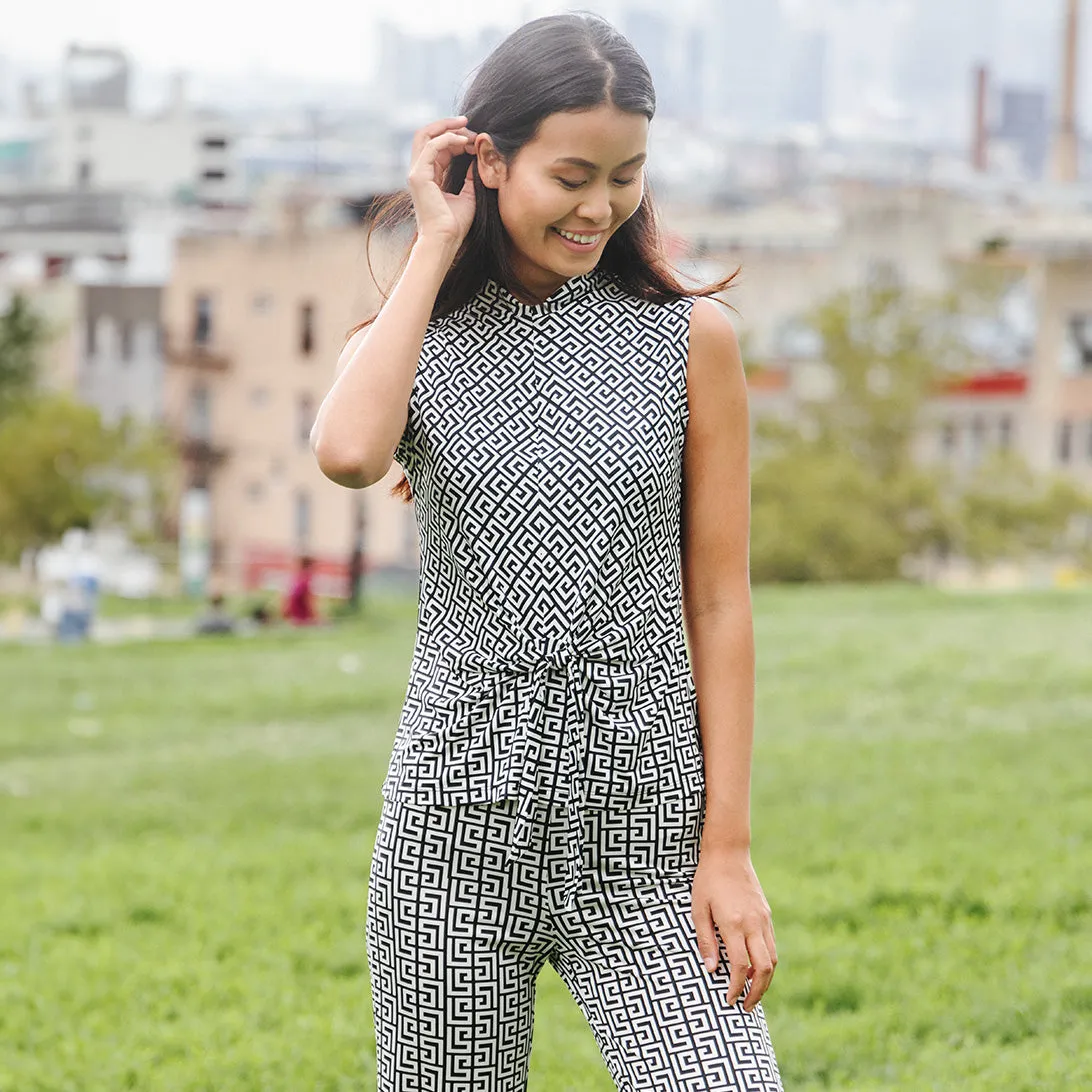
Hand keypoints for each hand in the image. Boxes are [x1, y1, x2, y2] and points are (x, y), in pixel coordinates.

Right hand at [406, 115, 478, 246]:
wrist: (445, 241)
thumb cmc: (455, 225)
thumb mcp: (468, 195)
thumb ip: (470, 177)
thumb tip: (478, 161)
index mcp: (428, 176)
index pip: (437, 146)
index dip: (455, 138)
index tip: (475, 140)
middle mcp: (419, 171)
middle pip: (427, 135)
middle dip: (448, 125)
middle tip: (468, 123)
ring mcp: (416, 172)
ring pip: (426, 135)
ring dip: (448, 129)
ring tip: (468, 130)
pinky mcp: (418, 176)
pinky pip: (431, 146)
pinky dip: (447, 140)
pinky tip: (464, 142)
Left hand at [691, 846, 776, 1011]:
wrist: (728, 852)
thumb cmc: (707, 880)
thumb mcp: (698, 909)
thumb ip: (705, 940)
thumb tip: (712, 970)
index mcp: (734, 924)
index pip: (740, 966)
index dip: (736, 987)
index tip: (729, 1000)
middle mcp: (753, 924)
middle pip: (764, 969)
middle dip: (756, 992)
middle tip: (745, 1007)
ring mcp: (763, 919)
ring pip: (773, 959)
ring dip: (765, 981)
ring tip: (752, 994)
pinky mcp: (767, 915)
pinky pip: (771, 945)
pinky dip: (767, 963)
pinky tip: (756, 970)